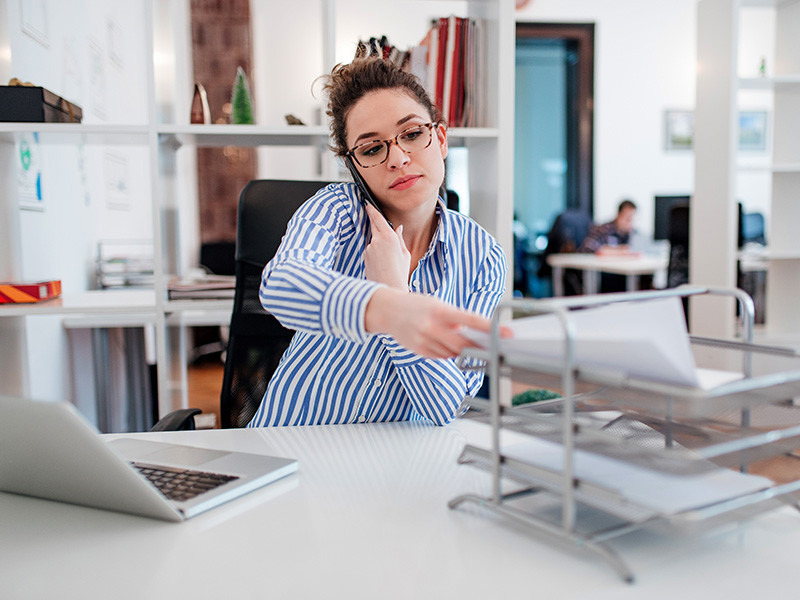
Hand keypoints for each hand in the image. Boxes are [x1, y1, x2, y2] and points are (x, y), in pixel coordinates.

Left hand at [363, 203, 410, 289]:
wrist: (389, 287)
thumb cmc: (400, 272)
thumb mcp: (404, 253)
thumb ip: (399, 238)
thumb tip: (398, 228)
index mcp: (389, 237)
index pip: (378, 219)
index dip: (372, 210)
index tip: (368, 204)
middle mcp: (377, 240)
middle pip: (373, 225)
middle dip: (373, 220)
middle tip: (373, 215)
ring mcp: (369, 248)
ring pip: (373, 239)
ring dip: (378, 243)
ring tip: (388, 258)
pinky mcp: (365, 255)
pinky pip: (370, 249)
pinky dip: (375, 252)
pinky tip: (381, 262)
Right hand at [364, 287, 494, 358]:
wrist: (386, 310)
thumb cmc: (416, 305)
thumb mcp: (437, 304)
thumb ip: (454, 318)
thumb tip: (475, 334)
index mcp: (440, 311)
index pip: (472, 321)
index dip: (492, 329)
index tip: (507, 334)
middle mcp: (432, 327)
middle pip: (464, 344)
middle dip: (478, 346)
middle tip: (491, 346)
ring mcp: (424, 341)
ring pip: (453, 353)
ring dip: (460, 349)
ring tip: (457, 339)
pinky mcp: (418, 351)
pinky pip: (440, 356)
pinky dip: (447, 352)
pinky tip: (443, 343)